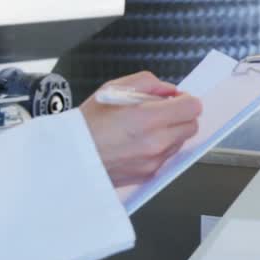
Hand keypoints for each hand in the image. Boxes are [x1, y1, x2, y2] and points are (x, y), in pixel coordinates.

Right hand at [79, 71, 201, 187]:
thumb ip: (148, 83)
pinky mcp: (148, 175)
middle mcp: (155, 142)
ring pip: (180, 142)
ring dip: (171, 133)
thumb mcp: (112, 90)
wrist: (66, 159)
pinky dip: (159, 149)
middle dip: (180, 116)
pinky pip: (166, 158)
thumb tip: (170, 90)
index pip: (193, 107)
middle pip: (191, 126)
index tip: (176, 100)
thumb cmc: (85, 126)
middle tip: (160, 113)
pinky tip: (138, 143)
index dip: (185, 100)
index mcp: (148, 118)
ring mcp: (153, 161)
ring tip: (143, 129)